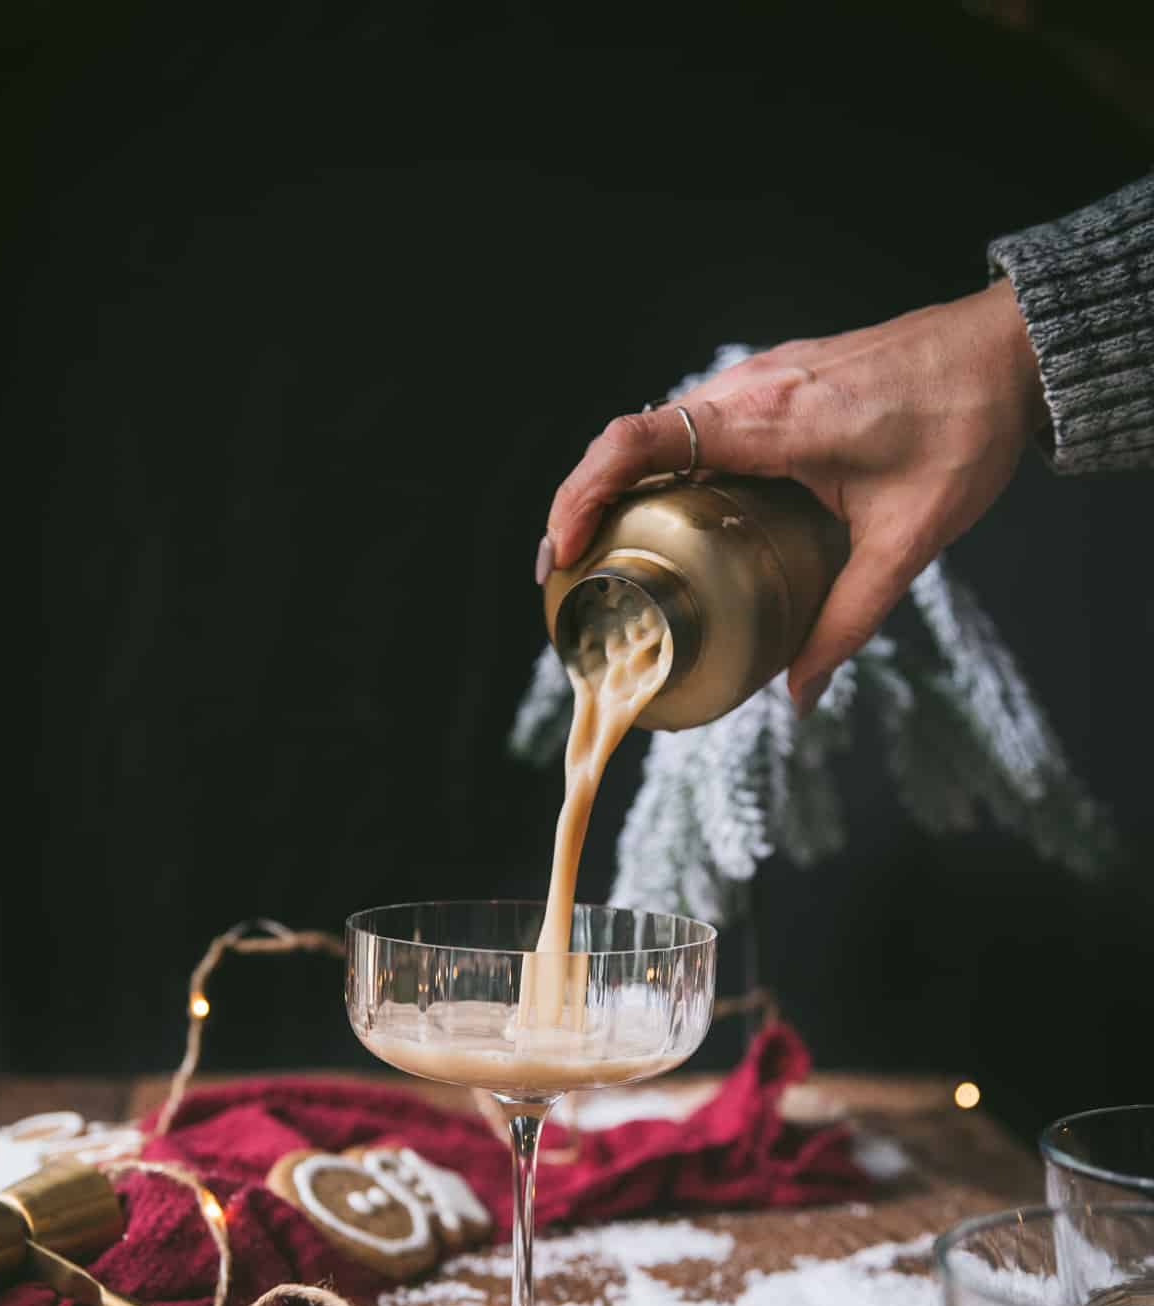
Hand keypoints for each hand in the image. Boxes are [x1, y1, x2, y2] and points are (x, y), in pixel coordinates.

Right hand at [539, 281, 1046, 714]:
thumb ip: (850, 619)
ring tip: (607, 552)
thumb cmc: (964, 428)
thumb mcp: (910, 540)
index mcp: (769, 420)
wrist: (1007, 350)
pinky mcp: (776, 378)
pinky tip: (674, 515)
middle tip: (569, 575)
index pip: (636, 442)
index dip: (580, 495)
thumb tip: (801, 692)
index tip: (561, 552)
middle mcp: (750, 388)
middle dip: (584, 505)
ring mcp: (760, 376)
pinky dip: (664, 468)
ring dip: (621, 486)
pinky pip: (695, 421)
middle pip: (629, 439)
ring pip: (659, 429)